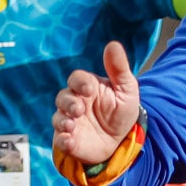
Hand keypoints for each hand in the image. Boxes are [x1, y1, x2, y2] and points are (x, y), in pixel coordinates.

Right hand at [54, 41, 144, 166]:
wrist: (121, 140)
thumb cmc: (121, 111)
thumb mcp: (126, 90)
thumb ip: (119, 69)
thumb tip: (113, 44)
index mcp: (87, 87)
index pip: (76, 79)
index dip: (79, 82)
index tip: (88, 89)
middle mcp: (74, 103)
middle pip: (62, 97)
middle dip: (68, 102)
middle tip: (79, 109)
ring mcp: (69, 122)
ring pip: (58, 118)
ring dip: (62, 121)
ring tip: (71, 125)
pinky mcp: (69, 140)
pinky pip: (60, 140)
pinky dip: (62, 140)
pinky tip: (69, 140)